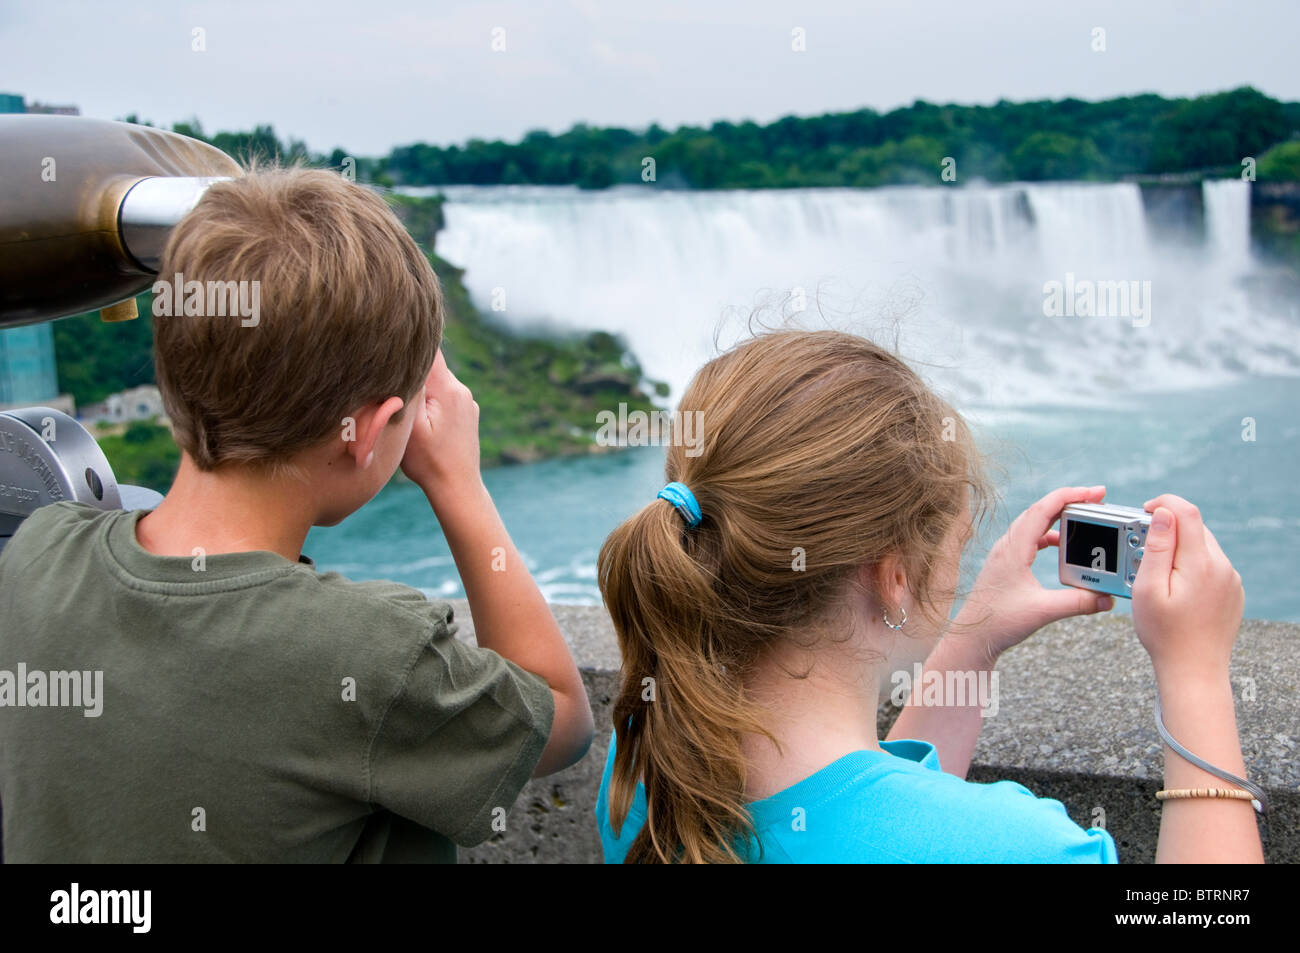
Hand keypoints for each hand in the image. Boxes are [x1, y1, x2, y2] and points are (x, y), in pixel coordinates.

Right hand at [400, 349, 481, 502]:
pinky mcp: (467, 414)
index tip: (390, 343)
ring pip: (437, 383)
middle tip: (390, 384)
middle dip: (410, 371)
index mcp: (447, 388)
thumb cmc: (429, 461)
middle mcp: (461, 390)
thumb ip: (408, 390)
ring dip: (421, 389)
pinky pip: (445, 398)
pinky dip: (431, 403)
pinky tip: (423, 421)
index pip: (428, 349)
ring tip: (406, 407)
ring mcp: (467, 402)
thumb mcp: (410, 425)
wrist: (457, 488)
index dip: (408, 343)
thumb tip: (404, 359)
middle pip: (431, 366)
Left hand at [950, 485, 1114, 665]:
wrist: (972, 637)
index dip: (1070, 496)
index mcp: (1013, 549)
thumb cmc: (999, 622)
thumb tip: (1107, 599)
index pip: (1043, 510)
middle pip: (1040, 511)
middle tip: (1097, 499)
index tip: (1095, 492)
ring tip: (1084, 519)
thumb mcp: (1043, 611)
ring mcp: (1005, 553)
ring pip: (1034, 524)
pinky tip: (1062, 544)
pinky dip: (1049, 535)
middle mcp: (1007, 546)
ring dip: (1059, 517)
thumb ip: (1078, 603)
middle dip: (1069, 501)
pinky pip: (1030, 539)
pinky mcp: (1006, 563)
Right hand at [1131, 494, 1241, 682]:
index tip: (1144, 511)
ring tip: (1155, 575)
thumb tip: (1162, 514)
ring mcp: (1231, 580)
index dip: (1164, 503)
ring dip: (1178, 550)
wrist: (1194, 671)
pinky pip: (1211, 566)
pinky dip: (1191, 566)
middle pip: (1195, 528)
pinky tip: (1175, 589)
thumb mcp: (1148, 589)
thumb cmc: (1164, 634)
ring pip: (1203, 547)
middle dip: (1166, 531)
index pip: (1187, 512)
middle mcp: (1222, 567)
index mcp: (1200, 563)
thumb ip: (1155, 548)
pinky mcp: (1232, 592)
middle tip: (1140, 553)